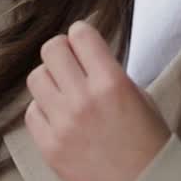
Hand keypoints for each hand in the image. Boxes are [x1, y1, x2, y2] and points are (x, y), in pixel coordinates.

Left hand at [24, 21, 170, 180]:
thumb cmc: (149, 144)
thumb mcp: (141, 98)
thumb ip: (110, 73)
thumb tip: (84, 55)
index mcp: (112, 84)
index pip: (80, 34)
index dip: (81, 35)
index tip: (83, 42)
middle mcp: (84, 100)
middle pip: (51, 49)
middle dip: (62, 51)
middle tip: (71, 62)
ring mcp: (63, 124)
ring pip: (36, 77)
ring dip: (50, 79)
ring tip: (65, 91)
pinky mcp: (49, 146)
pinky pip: (31, 111)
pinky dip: (43, 110)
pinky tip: (60, 116)